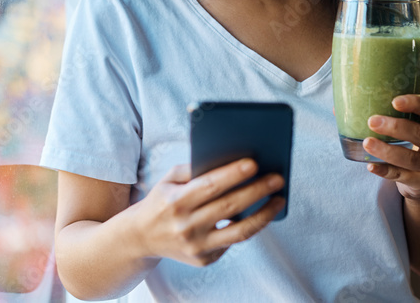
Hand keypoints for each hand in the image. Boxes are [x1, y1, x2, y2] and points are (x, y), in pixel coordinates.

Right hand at [129, 159, 284, 266]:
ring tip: (279, 200)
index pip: (209, 186)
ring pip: (239, 231)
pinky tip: (261, 213)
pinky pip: (232, 241)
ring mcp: (196, 246)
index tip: (254, 163)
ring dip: (264, 214)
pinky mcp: (204, 259)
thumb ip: (194, 169)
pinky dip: (248, 226)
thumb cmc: (162, 201)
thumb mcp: (169, 180)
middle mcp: (186, 226)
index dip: (232, 174)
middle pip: (229, 206)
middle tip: (278, 178)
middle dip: (257, 190)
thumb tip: (229, 160)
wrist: (141, 237)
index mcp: (175, 201)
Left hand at [362, 94, 419, 200]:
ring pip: (412, 158)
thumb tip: (338, 108)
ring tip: (367, 143)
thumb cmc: (408, 146)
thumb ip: (380, 117)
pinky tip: (371, 166)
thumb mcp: (402, 131)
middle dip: (395, 127)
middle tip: (372, 122)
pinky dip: (385, 171)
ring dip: (387, 150)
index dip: (414, 103)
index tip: (394, 101)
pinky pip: (401, 176)